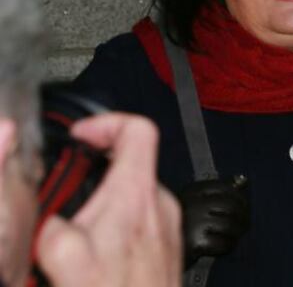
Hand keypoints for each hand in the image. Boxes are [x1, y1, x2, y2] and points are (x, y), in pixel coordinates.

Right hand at [35, 113, 181, 286]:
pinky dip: (110, 231)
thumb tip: (38, 213)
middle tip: (64, 191)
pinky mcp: (164, 249)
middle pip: (128, 165)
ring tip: (72, 231)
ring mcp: (166, 228)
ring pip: (129, 199)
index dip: (106, 123)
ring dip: (99, 208)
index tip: (81, 135)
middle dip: (91, 176)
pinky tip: (90, 255)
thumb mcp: (63, 257)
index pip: (138, 129)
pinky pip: (136, 226)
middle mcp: (159, 206)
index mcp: (137, 194)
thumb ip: (47, 224)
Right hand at [179, 178, 249, 265]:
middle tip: (243, 225)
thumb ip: (217, 193)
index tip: (243, 207)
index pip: (225, 188)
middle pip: (231, 205)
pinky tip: (222, 247)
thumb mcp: (194, 204)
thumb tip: (243, 181)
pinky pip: (223, 243)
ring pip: (230, 225)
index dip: (239, 198)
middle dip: (242, 217)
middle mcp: (192, 203)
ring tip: (232, 237)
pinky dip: (227, 246)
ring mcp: (194, 222)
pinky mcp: (195, 242)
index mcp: (191, 192)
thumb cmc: (178, 228)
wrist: (153, 253)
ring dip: (235, 234)